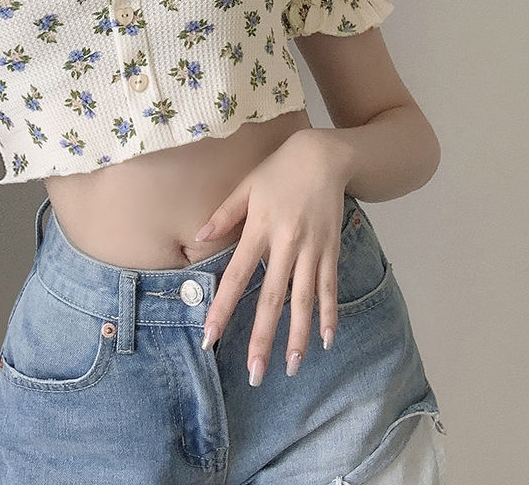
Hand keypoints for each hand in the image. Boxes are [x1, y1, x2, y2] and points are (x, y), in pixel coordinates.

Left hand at [194, 130, 348, 385]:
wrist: (324, 156)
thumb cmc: (278, 170)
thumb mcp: (246, 186)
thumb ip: (224, 214)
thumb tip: (198, 237)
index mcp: (260, 229)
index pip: (237, 276)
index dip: (223, 308)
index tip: (210, 337)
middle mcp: (287, 244)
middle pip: (273, 297)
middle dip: (263, 337)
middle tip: (255, 372)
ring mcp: (313, 249)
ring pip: (305, 300)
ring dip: (298, 335)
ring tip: (291, 366)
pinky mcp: (331, 250)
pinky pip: (330, 287)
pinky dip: (329, 313)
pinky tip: (326, 339)